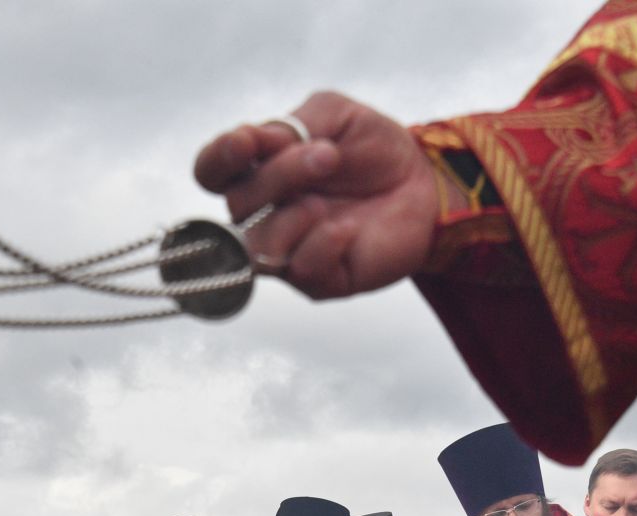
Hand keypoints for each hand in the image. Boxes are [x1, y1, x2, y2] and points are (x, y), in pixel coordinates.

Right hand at [193, 92, 436, 299]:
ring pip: (259, 245)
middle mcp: (266, 212)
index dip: (219, 159)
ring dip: (293, 215)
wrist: (425, 182)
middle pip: (238, 205)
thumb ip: (291, 124)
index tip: (248, 143)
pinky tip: (349, 228)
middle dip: (280, 176)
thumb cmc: (375, 149)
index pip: (211, 171)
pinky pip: (300, 269)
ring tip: (328, 199)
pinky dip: (323, 243)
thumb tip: (255, 145)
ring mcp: (290, 248)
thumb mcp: (334, 115)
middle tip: (328, 156)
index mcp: (260, 169)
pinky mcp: (320, 279)